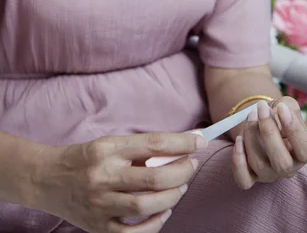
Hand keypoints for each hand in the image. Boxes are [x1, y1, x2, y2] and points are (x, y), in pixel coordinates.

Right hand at [29, 132, 206, 232]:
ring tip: (180, 188)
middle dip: (181, 172)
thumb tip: (179, 149)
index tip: (199, 142)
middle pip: (153, 177)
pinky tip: (162, 212)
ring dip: (172, 197)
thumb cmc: (85, 158)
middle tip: (191, 166)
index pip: (152, 144)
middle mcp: (103, 176)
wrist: (46, 179)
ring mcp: (99, 205)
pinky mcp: (97, 228)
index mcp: (108, 149)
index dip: (180, 144)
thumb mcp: (109, 144)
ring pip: (146, 206)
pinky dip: (154, 224)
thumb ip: (140, 148)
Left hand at [232, 97, 306, 189]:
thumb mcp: (288, 106)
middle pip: (282, 162)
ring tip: (250, 116)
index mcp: (303, 153)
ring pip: (259, 165)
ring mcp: (269, 174)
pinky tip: (239, 140)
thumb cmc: (277, 114)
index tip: (282, 107)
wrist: (260, 120)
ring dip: (251, 136)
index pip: (306, 151)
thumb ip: (288, 107)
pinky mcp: (251, 177)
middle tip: (261, 108)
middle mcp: (289, 168)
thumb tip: (280, 111)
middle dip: (269, 132)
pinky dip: (238, 161)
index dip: (294, 130)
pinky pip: (243, 180)